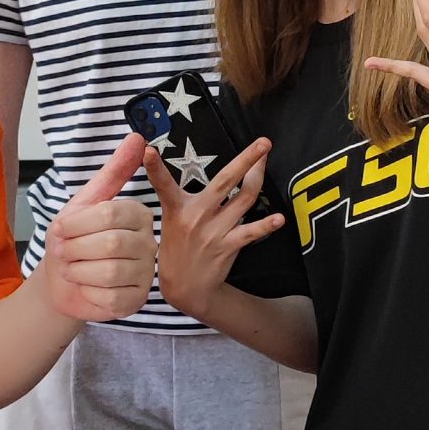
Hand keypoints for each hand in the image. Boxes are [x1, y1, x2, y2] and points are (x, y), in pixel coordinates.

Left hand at [39, 131, 155, 322]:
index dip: (76, 224)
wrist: (59, 280)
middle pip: (110, 243)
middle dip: (75, 249)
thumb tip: (137, 137)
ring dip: (79, 270)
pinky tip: (85, 287)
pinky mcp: (136, 301)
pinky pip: (110, 296)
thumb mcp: (85, 203)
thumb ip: (112, 172)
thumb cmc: (72, 239)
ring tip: (73, 268)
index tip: (62, 230)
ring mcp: (145, 274)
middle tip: (65, 252)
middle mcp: (149, 243)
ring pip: (110, 272)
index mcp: (139, 215)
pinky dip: (86, 291)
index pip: (110, 213)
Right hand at [144, 136, 285, 320]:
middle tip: (263, 142)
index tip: (148, 151)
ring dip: (259, 177)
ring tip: (266, 159)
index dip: (155, 168)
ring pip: (244, 198)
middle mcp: (196, 217)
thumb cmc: (179, 247)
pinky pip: (251, 232)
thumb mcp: (170, 220)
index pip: (163, 185)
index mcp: (176, 209)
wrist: (185, 288)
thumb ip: (185, 197)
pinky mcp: (228, 246)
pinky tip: (280, 219)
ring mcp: (214, 232)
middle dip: (246, 159)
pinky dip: (267, 225)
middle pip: (225, 181)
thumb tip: (206, 174)